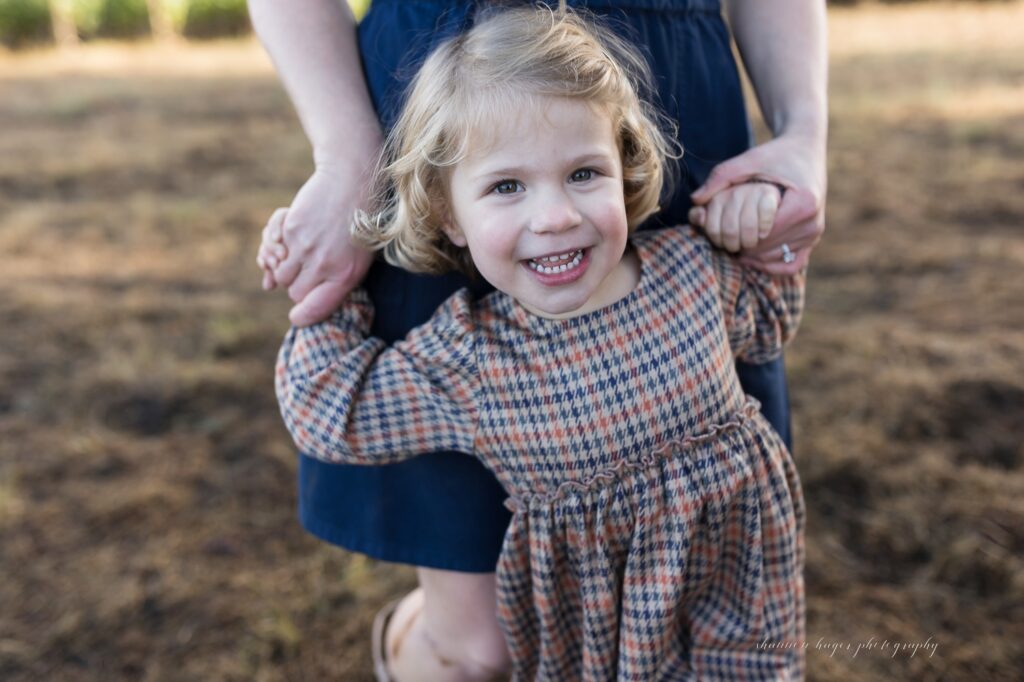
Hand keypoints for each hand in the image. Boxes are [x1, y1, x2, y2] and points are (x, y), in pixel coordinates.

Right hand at [257, 164, 374, 325]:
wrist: (353, 182)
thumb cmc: (360, 226)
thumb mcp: (359, 259)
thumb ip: (335, 283)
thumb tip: (303, 306)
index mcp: (346, 276)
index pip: (315, 309)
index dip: (303, 316)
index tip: (297, 316)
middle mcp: (324, 264)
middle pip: (295, 293)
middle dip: (298, 286)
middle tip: (308, 271)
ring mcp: (304, 247)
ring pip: (280, 275)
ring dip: (285, 268)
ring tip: (298, 255)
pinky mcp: (290, 230)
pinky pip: (272, 251)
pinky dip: (276, 248)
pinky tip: (290, 239)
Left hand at [691, 133, 825, 274]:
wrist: (804, 150)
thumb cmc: (775, 155)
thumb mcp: (748, 161)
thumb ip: (720, 178)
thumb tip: (695, 200)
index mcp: (803, 203)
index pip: (762, 235)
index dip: (738, 234)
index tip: (722, 226)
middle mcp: (813, 222)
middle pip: (766, 250)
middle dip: (741, 245)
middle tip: (723, 238)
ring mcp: (814, 233)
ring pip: (774, 260)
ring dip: (751, 255)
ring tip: (734, 241)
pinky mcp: (813, 239)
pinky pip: (789, 265)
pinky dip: (768, 264)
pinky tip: (751, 253)